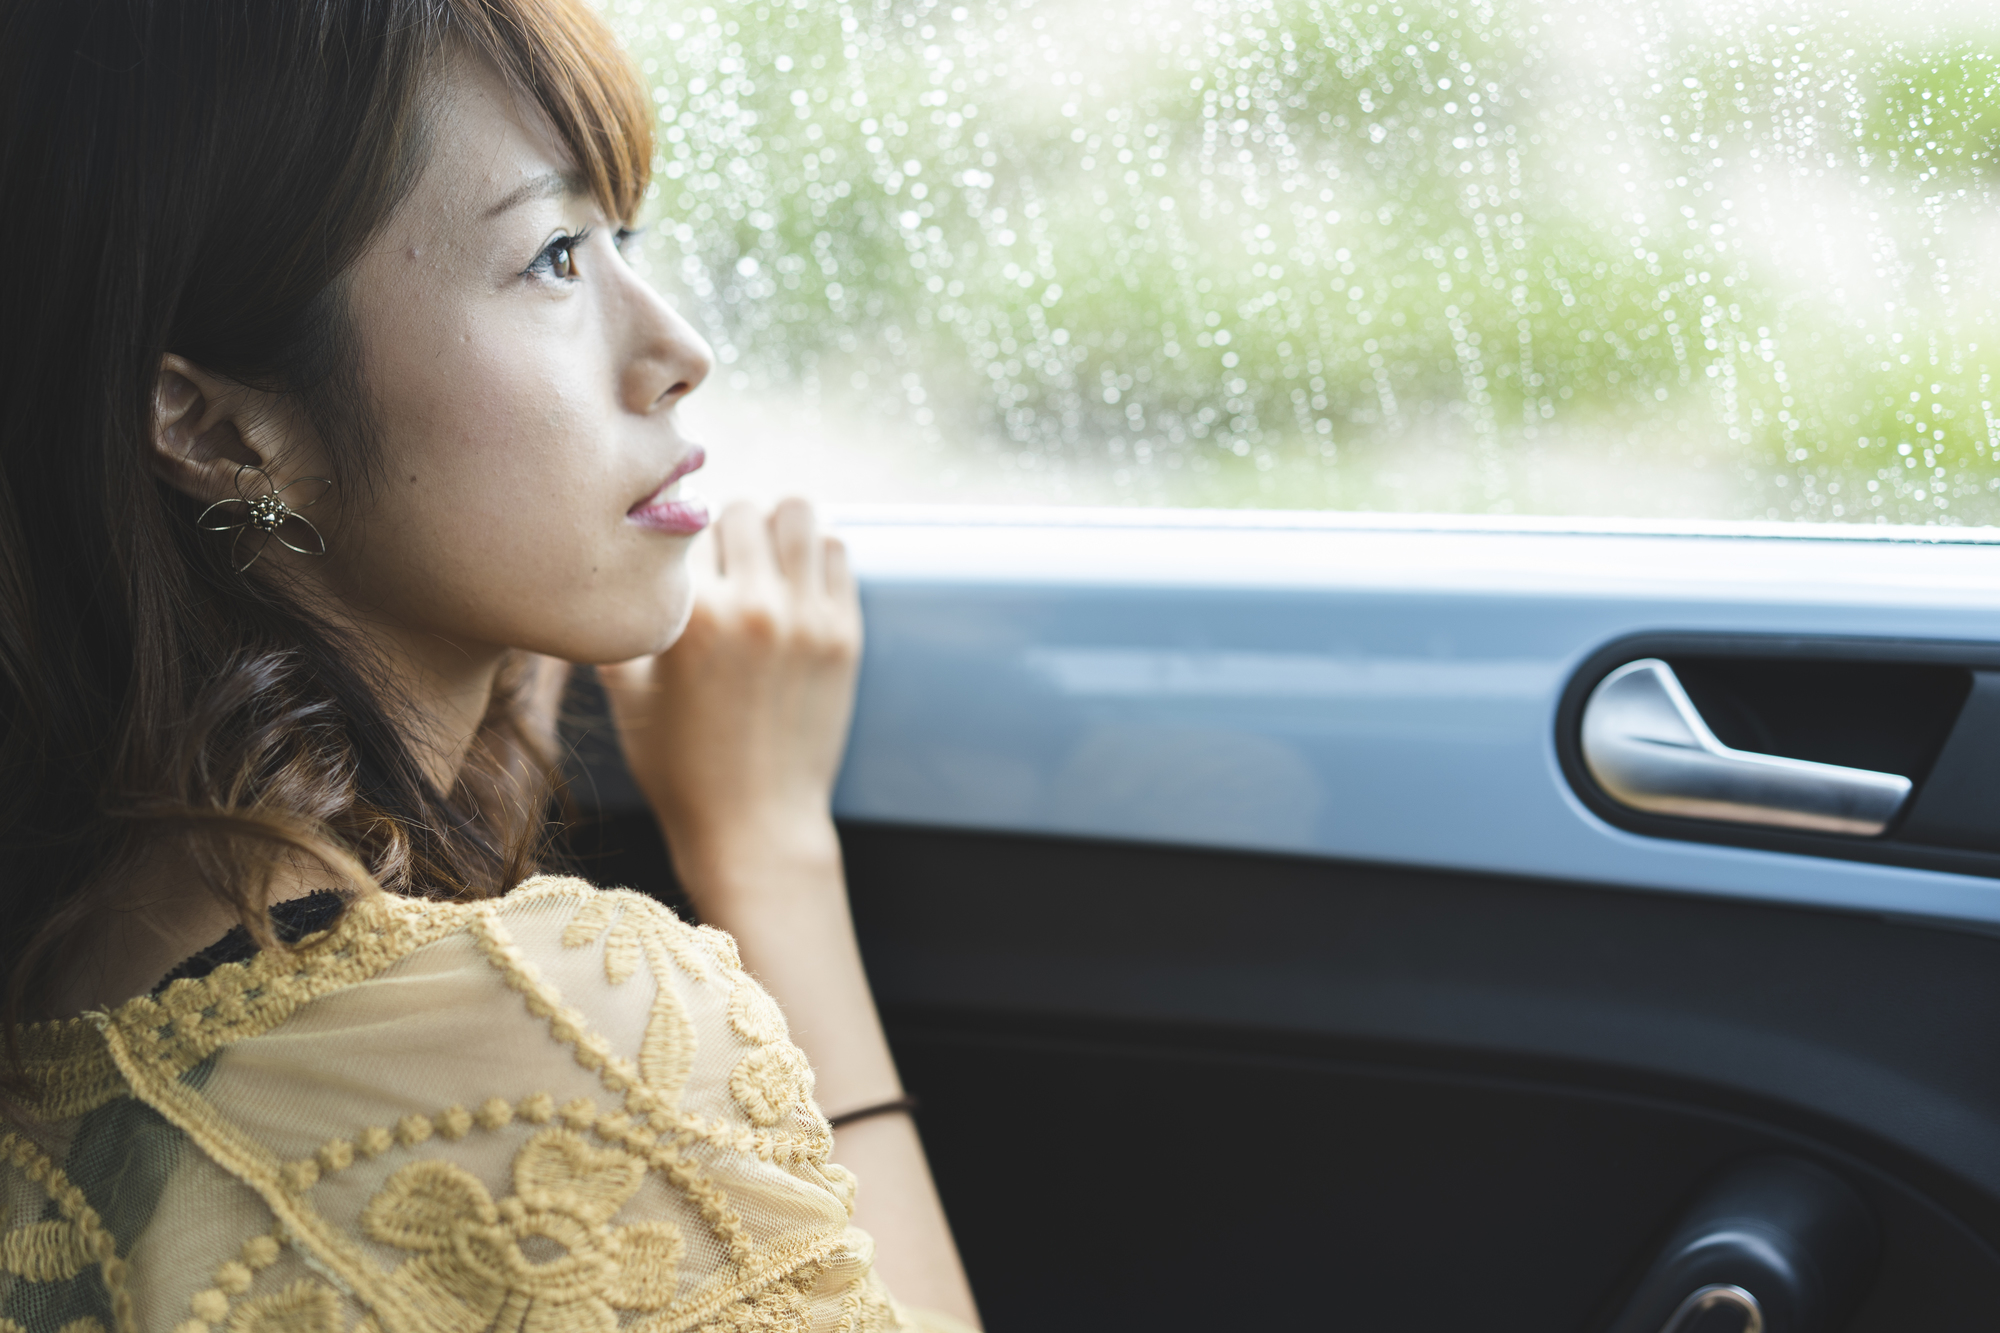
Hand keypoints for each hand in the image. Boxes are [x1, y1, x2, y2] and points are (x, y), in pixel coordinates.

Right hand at [598, 499, 862, 898]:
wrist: (754, 825)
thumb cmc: (679, 766)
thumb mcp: (626, 692)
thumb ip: (615, 623)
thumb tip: (596, 573)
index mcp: (691, 617)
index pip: (678, 525)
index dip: (668, 543)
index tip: (668, 559)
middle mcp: (754, 607)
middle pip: (738, 510)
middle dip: (721, 533)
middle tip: (716, 571)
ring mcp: (808, 618)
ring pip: (796, 514)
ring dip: (773, 531)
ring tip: (760, 567)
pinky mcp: (846, 634)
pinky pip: (835, 552)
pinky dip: (811, 557)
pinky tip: (793, 588)